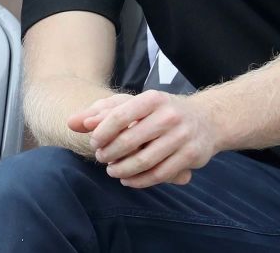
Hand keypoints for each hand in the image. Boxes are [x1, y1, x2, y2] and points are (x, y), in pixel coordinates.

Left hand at [72, 90, 216, 188]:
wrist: (206, 119)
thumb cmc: (161, 111)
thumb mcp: (133, 105)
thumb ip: (101, 112)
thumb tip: (72, 122)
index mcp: (152, 99)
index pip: (118, 116)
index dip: (101, 133)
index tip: (94, 143)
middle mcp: (169, 116)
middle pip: (129, 141)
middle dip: (109, 153)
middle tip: (101, 158)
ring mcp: (182, 136)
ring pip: (144, 161)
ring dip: (122, 170)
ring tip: (111, 170)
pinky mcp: (191, 156)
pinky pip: (159, 174)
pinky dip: (139, 181)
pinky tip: (128, 180)